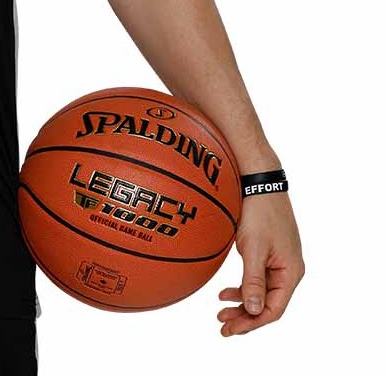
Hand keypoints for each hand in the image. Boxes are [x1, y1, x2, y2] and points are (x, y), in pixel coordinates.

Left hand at [217, 192, 303, 335]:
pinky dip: (242, 288)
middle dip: (245, 317)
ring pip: (261, 292)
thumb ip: (253, 280)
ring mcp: (279, 262)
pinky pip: (257, 278)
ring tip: (221, 311)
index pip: (273, 309)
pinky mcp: (269, 253)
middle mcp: (289, 270)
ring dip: (242, 304)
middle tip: (222, 325)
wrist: (260, 182)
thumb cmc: (259, 212)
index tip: (230, 329)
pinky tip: (225, 292)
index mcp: (291, 272)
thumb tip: (253, 311)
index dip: (252, 322)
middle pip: (267, 304)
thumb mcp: (254, 248)